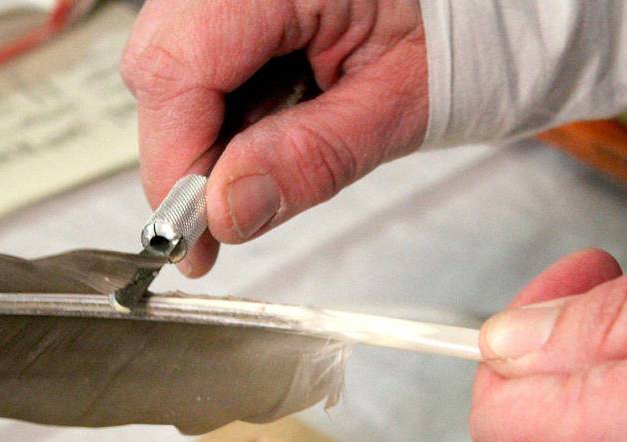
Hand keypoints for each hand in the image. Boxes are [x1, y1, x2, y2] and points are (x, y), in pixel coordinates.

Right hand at [120, 0, 427, 275]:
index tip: (193, 235)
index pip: (176, 68)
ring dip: (203, 130)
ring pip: (169, 60)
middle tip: (223, 218)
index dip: (174, 161)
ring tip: (265, 161)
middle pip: (158, 61)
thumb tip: (228, 212)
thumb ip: (312, 158)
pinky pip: (198, 50)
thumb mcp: (401, 101)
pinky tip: (269, 121)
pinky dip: (220, 103)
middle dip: (184, 152)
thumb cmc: (468, 21)